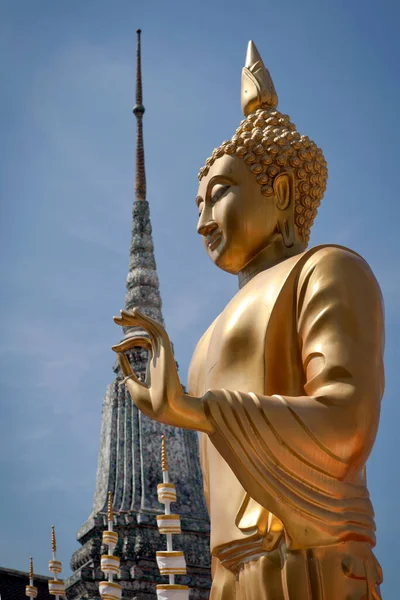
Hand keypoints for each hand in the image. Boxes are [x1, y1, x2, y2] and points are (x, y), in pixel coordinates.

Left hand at [112, 308, 211, 431]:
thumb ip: (126, 368)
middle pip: (146, 331)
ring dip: (136, 318)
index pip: (143, 342)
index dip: (126, 343)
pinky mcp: (165, 350)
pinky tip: (133, 313)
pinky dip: (146, 319)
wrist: (165, 409)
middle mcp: (159, 354)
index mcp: (154, 363)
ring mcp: (163, 352)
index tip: (113, 348)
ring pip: (150, 327)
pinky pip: (157, 329)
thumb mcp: (133, 385)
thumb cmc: (151, 404)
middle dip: (131, 323)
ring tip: (120, 315)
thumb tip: (118, 353)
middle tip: (115, 318)